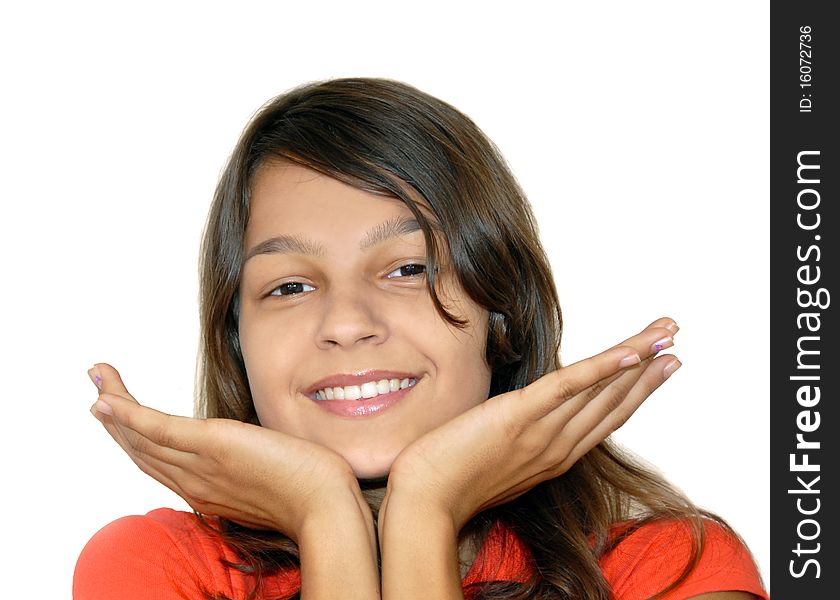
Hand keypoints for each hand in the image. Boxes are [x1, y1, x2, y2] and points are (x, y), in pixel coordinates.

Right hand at [88, 364, 370, 540]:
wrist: (326, 505)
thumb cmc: (310, 487)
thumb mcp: (271, 469)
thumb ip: (252, 458)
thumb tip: (255, 443)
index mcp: (206, 489)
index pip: (159, 461)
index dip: (133, 435)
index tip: (120, 411)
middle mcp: (194, 482)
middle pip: (141, 449)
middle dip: (115, 418)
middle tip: (97, 386)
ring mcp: (200, 467)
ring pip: (141, 437)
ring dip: (114, 405)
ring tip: (97, 375)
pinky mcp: (212, 447)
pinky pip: (158, 430)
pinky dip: (128, 414)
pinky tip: (108, 398)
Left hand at [380, 317, 680, 532]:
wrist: (424, 501)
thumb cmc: (451, 479)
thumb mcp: (499, 458)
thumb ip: (521, 436)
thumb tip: (524, 413)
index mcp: (555, 456)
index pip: (605, 418)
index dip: (635, 391)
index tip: (656, 367)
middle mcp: (558, 446)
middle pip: (614, 402)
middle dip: (649, 369)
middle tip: (674, 340)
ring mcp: (541, 433)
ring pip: (601, 390)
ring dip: (637, 357)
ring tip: (664, 333)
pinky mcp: (519, 416)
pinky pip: (568, 387)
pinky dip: (603, 368)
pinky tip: (629, 352)